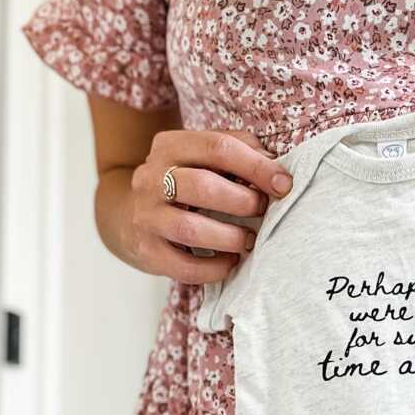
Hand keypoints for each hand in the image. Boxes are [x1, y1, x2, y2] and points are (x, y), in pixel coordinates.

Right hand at [126, 129, 292, 283]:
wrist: (130, 216)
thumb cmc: (185, 186)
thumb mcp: (203, 159)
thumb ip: (239, 153)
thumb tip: (277, 171)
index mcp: (169, 146)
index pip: (218, 147)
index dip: (256, 166)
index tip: (284, 184)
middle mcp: (151, 179)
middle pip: (202, 186)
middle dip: (243, 202)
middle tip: (262, 211)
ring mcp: (146, 217)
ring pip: (190, 229)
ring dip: (230, 237)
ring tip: (248, 240)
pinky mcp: (147, 252)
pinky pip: (184, 267)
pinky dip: (214, 268)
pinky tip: (230, 262)